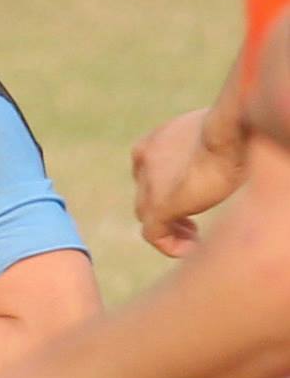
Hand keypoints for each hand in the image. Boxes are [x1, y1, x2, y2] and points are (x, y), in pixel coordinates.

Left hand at [131, 106, 244, 257]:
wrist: (231, 131)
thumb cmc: (232, 129)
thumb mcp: (210, 135)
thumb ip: (202, 149)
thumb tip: (216, 159)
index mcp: (154, 142)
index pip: (148, 171)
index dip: (165, 188)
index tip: (190, 197)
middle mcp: (144, 160)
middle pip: (145, 193)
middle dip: (167, 209)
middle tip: (192, 223)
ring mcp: (149, 183)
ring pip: (147, 215)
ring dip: (169, 229)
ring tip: (194, 237)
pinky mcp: (159, 204)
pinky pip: (153, 233)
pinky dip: (170, 244)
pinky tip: (191, 248)